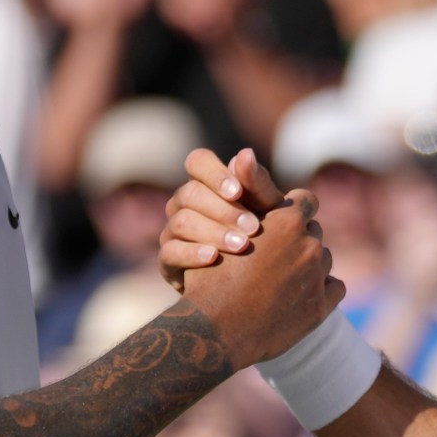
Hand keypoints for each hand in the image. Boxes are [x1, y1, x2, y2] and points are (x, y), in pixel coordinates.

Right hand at [162, 148, 290, 289]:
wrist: (257, 283)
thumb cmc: (265, 236)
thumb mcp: (268, 210)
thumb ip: (256, 183)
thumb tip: (245, 153)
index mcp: (206, 183)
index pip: (197, 162)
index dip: (215, 173)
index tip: (237, 191)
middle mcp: (184, 204)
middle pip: (190, 193)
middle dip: (223, 210)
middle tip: (254, 227)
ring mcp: (172, 231)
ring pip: (180, 222)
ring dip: (213, 232)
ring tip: (242, 245)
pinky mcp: (168, 261)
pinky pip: (169, 252)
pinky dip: (192, 253)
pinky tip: (214, 258)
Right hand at [178, 192, 342, 369]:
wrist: (215, 330)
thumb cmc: (211, 278)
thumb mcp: (221, 230)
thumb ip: (244, 203)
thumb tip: (245, 163)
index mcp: (287, 222)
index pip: (306, 200)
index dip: (293, 209)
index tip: (282, 221)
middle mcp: (308, 245)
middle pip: (313, 231)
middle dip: (298, 239)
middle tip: (276, 255)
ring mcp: (317, 277)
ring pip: (323, 259)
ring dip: (309, 265)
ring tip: (283, 279)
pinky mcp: (321, 306)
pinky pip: (335, 287)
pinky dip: (321, 290)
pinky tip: (299, 297)